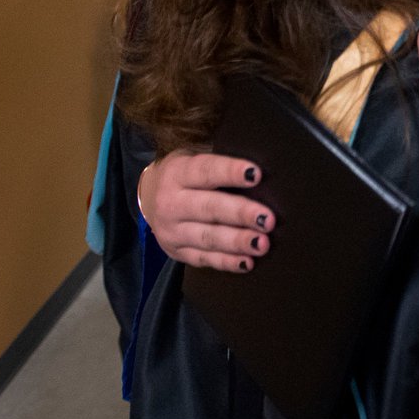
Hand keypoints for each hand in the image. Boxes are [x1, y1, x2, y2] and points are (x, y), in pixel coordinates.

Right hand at [138, 150, 274, 271]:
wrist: (149, 197)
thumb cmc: (190, 173)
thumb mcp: (197, 156)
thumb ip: (223, 159)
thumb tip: (262, 165)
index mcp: (178, 172)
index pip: (206, 171)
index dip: (231, 172)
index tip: (257, 174)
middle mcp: (170, 202)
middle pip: (209, 208)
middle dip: (241, 214)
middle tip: (269, 219)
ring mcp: (172, 231)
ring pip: (208, 237)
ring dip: (237, 242)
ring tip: (262, 243)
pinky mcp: (177, 252)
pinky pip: (204, 259)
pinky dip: (227, 262)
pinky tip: (248, 262)